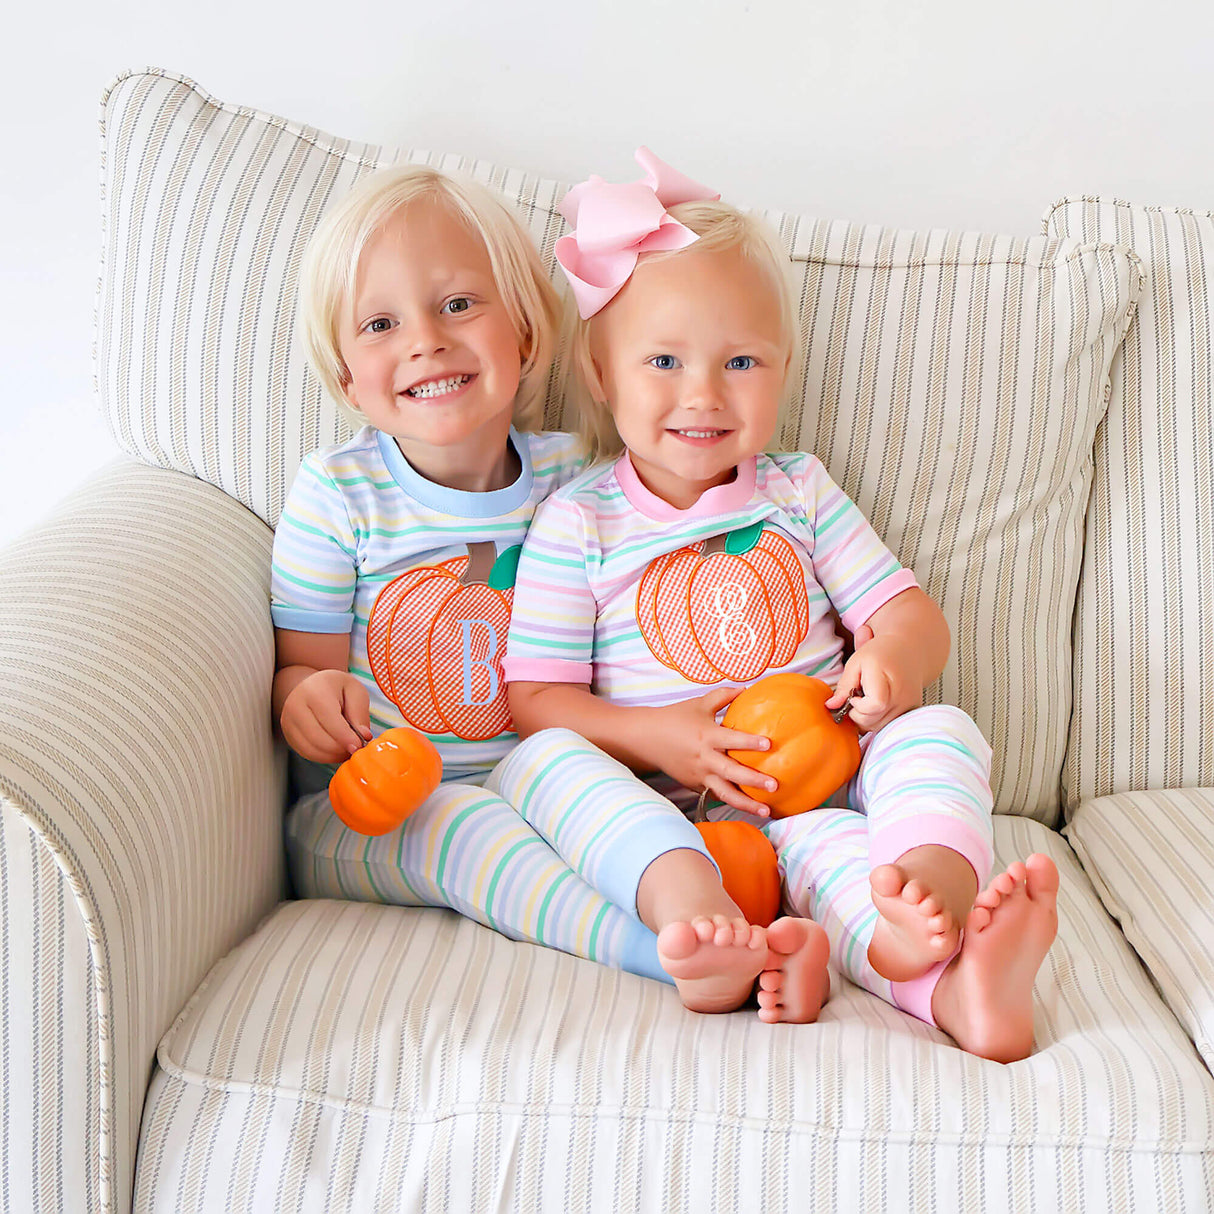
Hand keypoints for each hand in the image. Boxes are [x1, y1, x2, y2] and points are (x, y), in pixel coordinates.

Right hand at [280, 669, 371, 762]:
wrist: (312, 686)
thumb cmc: (337, 688)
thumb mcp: (355, 691)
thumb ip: (360, 713)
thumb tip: (363, 736)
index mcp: (314, 691)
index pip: (329, 719)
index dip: (345, 736)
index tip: (358, 746)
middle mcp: (295, 706)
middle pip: (318, 738)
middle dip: (340, 749)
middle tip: (355, 749)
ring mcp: (289, 723)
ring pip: (312, 749)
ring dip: (333, 755)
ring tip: (347, 749)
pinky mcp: (289, 736)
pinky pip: (307, 754)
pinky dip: (324, 757)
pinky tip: (336, 751)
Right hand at [650, 686, 777, 815]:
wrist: (648, 738)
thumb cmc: (676, 718)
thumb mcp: (699, 703)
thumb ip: (723, 696)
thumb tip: (746, 689)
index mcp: (707, 736)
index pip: (731, 740)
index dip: (750, 742)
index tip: (769, 745)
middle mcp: (704, 758)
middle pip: (731, 772)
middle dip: (754, 780)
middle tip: (774, 785)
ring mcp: (699, 775)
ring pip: (725, 793)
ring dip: (746, 804)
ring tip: (766, 812)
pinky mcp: (695, 786)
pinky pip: (715, 795)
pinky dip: (732, 803)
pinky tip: (750, 809)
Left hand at [825, 626, 921, 732]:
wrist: (908, 648)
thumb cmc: (881, 652)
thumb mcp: (857, 662)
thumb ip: (844, 685)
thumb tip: (831, 706)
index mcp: (887, 678)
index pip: (874, 706)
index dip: (859, 706)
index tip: (854, 696)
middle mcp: (902, 695)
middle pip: (874, 721)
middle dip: (858, 714)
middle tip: (856, 699)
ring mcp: (909, 705)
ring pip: (879, 726)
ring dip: (867, 719)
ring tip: (867, 700)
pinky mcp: (911, 711)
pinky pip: (888, 724)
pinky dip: (878, 719)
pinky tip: (876, 706)